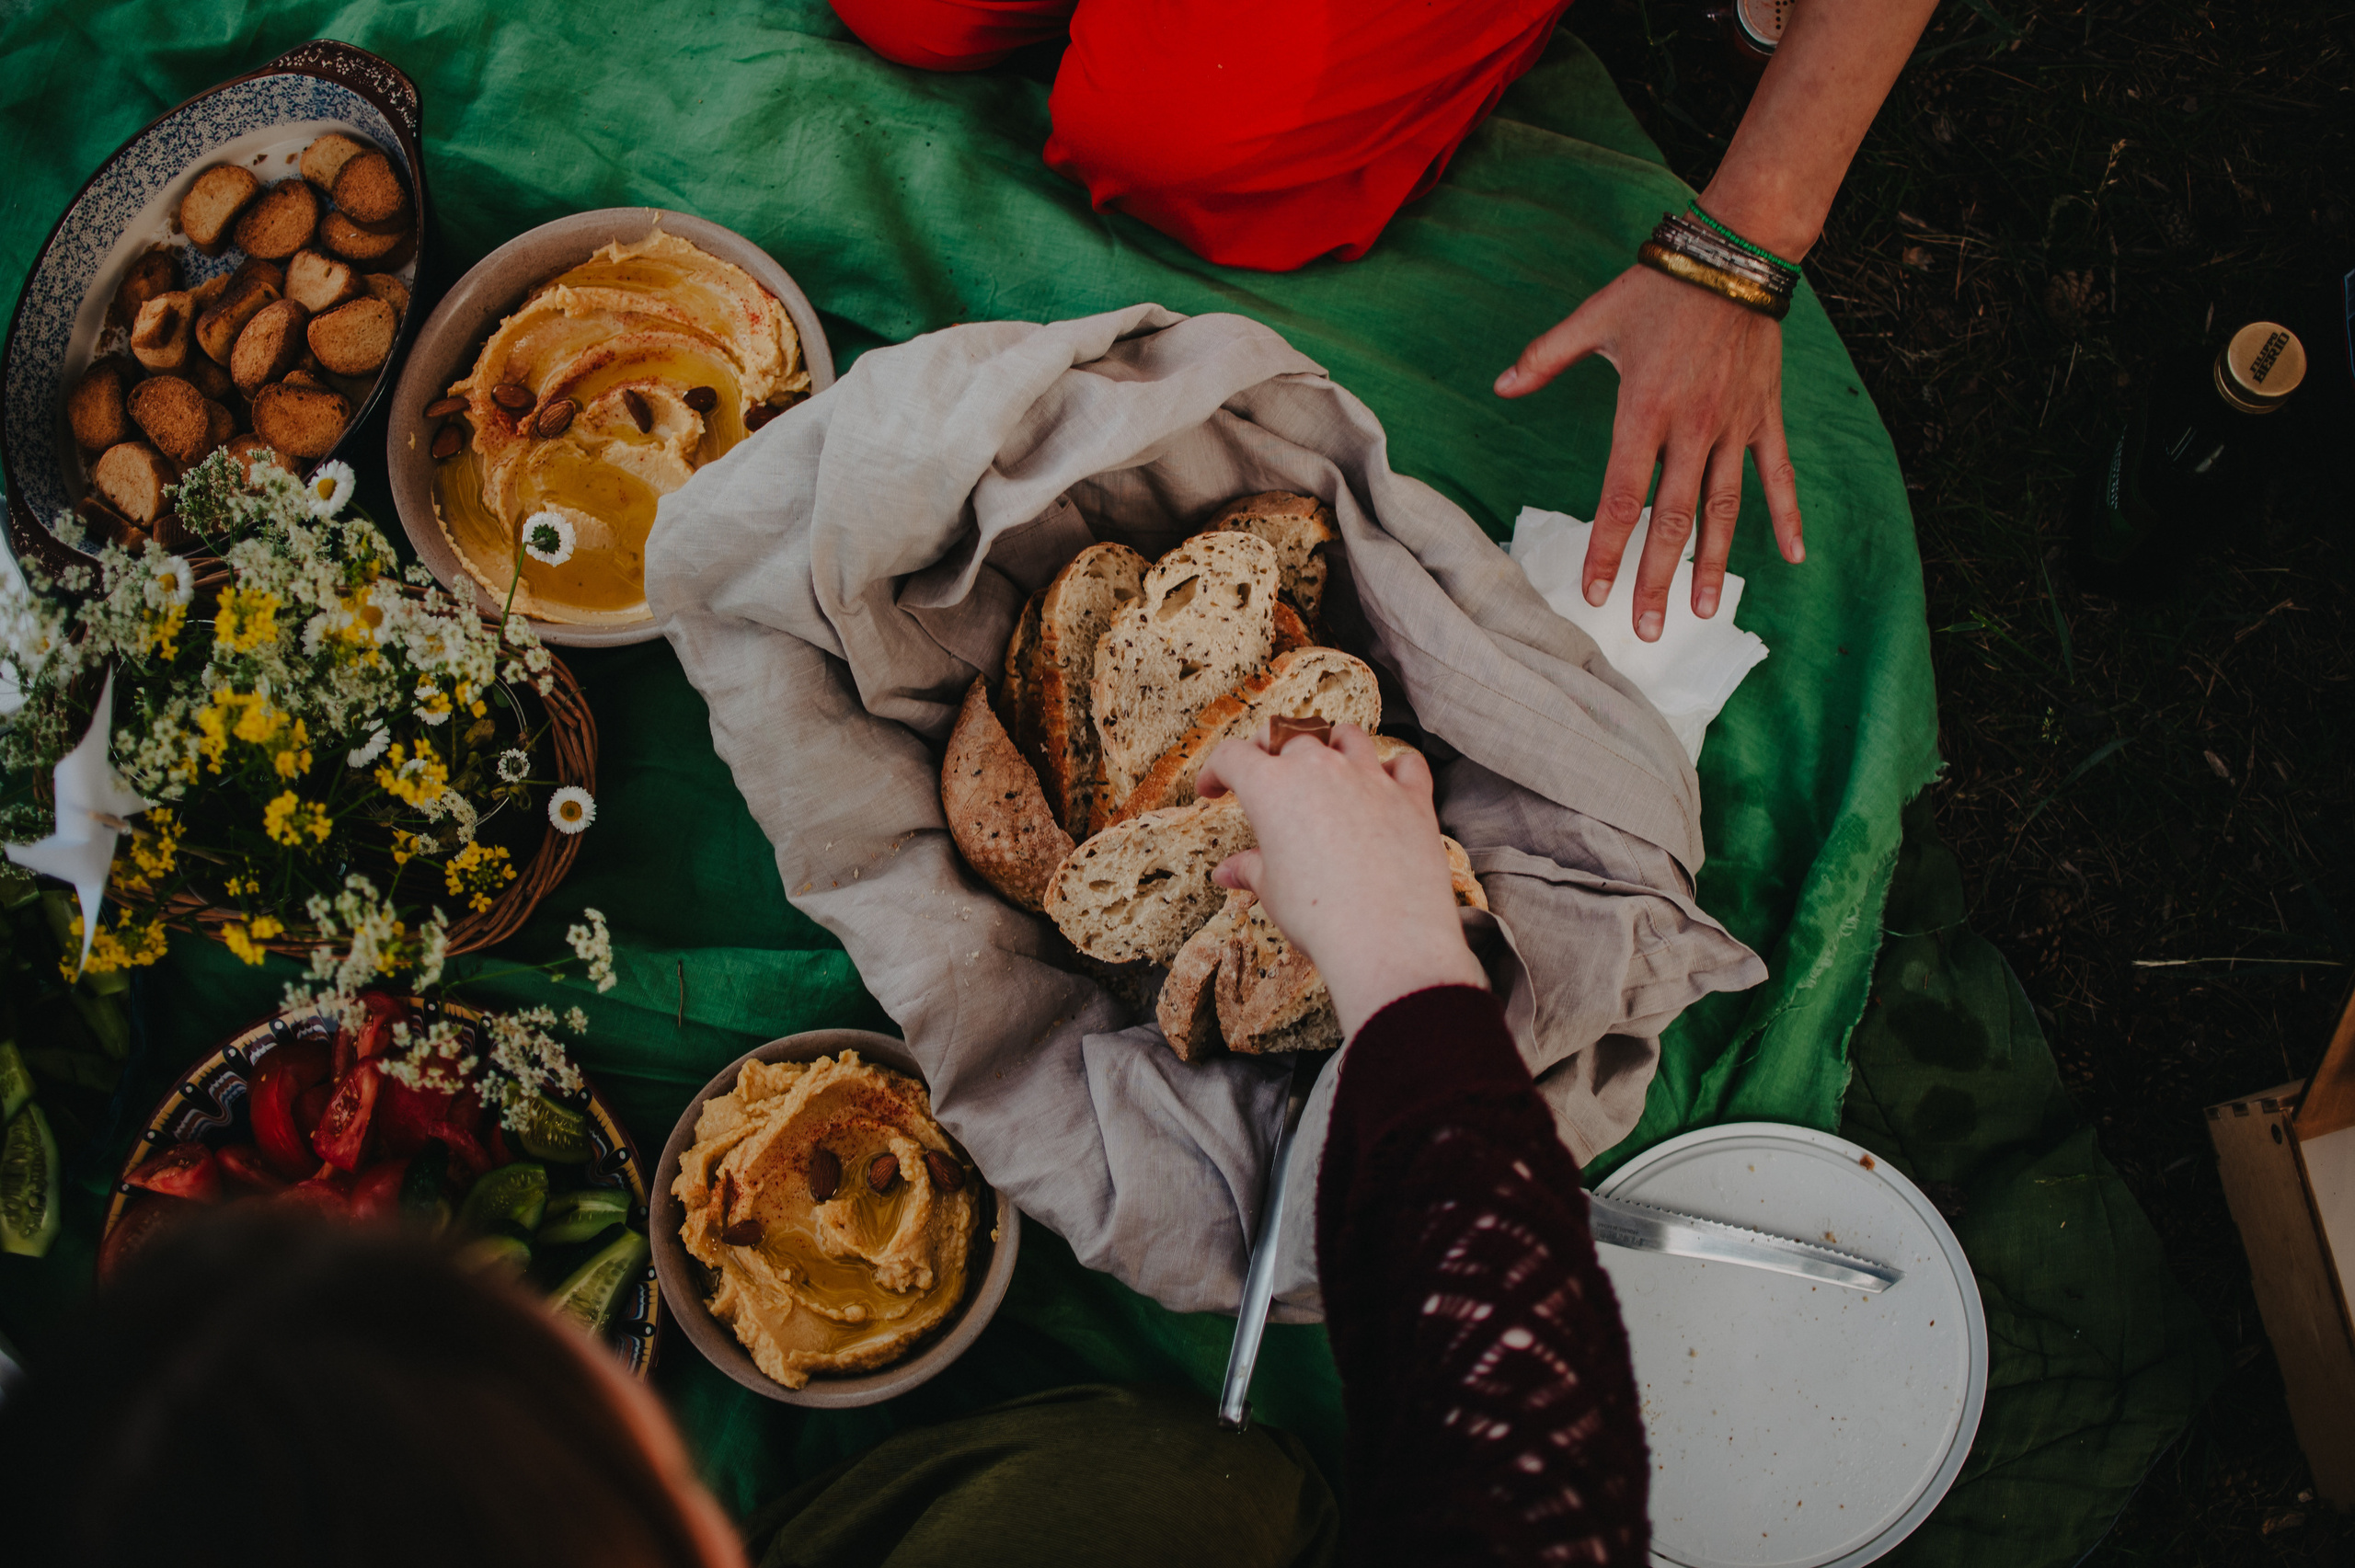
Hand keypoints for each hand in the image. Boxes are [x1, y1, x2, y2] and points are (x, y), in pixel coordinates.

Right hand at [1196, 723, 1486, 1041]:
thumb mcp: (1272, 891)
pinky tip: (1386, 780)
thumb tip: (1227, 873)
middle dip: (1270, 751)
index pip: (1232, 757)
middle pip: (1288, 736)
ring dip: (1331, 743)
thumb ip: (1250, 870)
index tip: (1213, 788)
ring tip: (1325, 761)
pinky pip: (1406, 764)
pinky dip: (1394, 768)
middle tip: (1265, 774)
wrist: (1385, 940)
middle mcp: (1321, 769)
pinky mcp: (1412, 797)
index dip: (1215, 771)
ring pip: (1347, 736)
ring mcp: (1371, 778)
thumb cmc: (1319, 918)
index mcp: (1272, 787)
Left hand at [1494, 265, 1803, 641]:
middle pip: (1671, 521)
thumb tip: (1500, 386)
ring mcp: (1733, 426)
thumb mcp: (1594, 318)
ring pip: (1724, 510)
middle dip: (1656, 579)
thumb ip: (1544, 357)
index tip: (1595, 592)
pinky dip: (1788, 517)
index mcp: (1643, 411)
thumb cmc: (1660, 286)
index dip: (1606, 549)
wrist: (1735, 254)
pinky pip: (1778, 475)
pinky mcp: (1764, 416)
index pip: (1619, 499)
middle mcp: (1691, 429)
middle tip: (1647, 629)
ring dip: (1712, 564)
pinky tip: (1794, 559)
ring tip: (1703, 612)